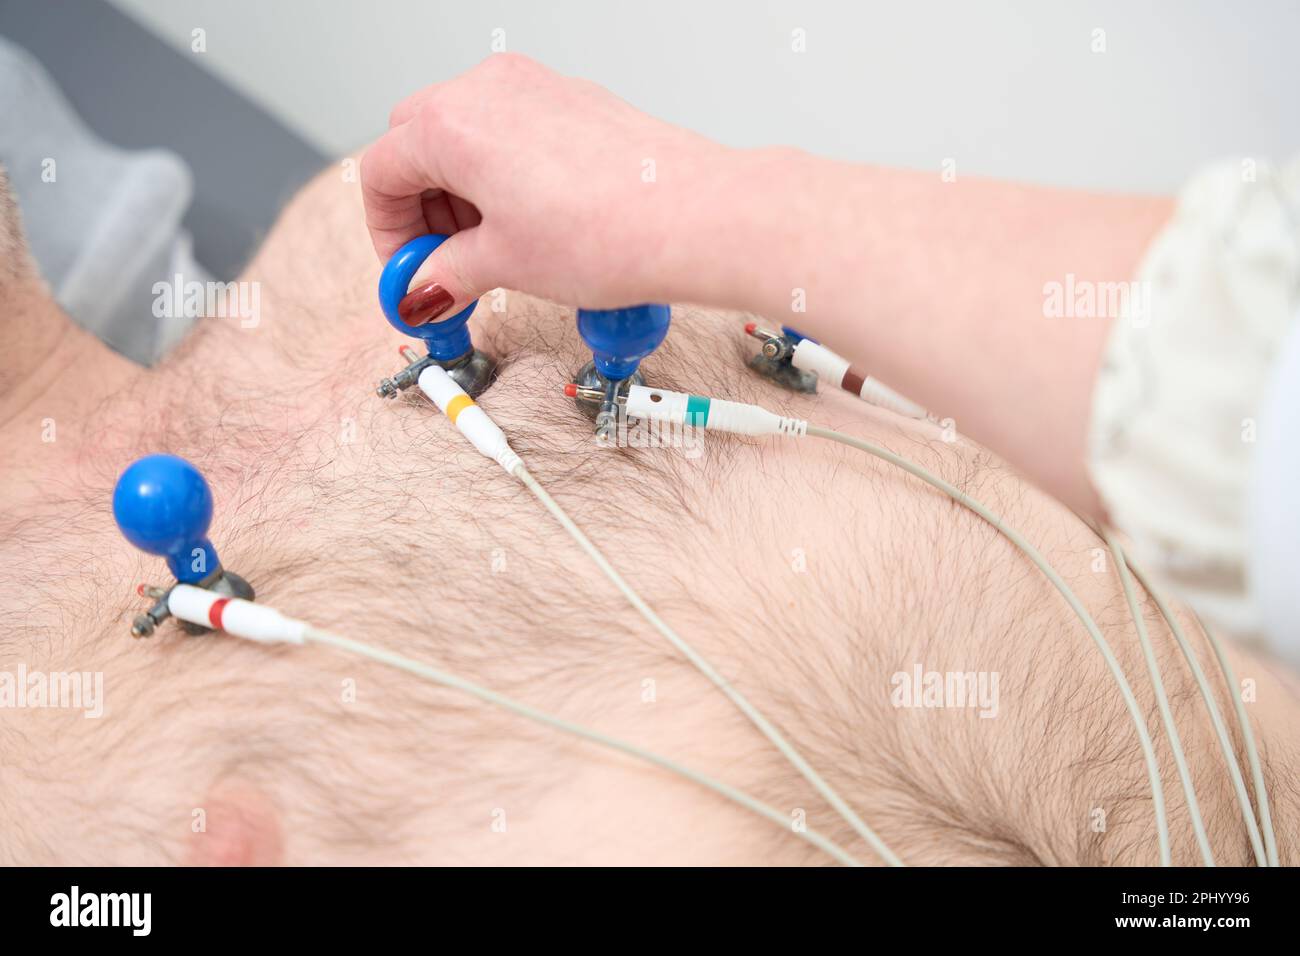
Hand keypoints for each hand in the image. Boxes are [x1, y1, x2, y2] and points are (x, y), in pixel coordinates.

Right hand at [361, 54, 727, 323]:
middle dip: (420, 206)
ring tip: (492, 249)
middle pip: (415, 142)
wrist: (694, 217)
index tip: (409, 270)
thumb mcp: (505, 263)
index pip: (380, 171)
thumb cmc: (609, 231)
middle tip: (445, 261)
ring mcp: (534, 86)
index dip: (386, 232)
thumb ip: (447, 272)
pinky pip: (512, 128)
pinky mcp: (572, 99)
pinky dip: (503, 172)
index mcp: (452, 124)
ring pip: (465, 132)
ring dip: (460, 190)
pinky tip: (531, 222)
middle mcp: (487, 89)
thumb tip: (424, 286)